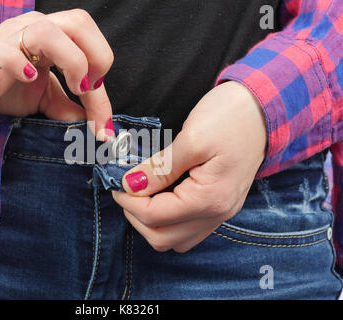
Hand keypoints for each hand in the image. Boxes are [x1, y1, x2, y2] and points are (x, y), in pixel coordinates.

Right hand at [0, 10, 113, 139]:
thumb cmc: (10, 90)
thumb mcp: (49, 100)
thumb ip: (72, 108)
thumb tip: (99, 126)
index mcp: (54, 36)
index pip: (89, 37)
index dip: (103, 62)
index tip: (98, 95)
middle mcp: (34, 29)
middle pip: (78, 21)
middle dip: (96, 55)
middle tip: (88, 88)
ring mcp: (8, 38)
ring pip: (45, 30)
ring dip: (70, 60)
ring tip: (72, 87)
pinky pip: (0, 50)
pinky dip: (17, 63)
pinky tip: (28, 78)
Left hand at [112, 81, 266, 252]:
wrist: (265, 108)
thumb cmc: (231, 117)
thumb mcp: (191, 139)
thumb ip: (159, 169)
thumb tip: (130, 185)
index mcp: (210, 199)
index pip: (155, 217)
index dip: (129, 202)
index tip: (117, 182)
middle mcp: (217, 214)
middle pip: (162, 238)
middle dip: (136, 217)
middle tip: (127, 190)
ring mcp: (221, 212)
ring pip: (175, 240)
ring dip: (151, 223)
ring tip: (141, 195)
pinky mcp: (220, 205)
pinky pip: (188, 229)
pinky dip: (168, 220)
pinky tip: (160, 197)